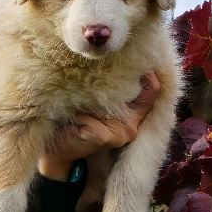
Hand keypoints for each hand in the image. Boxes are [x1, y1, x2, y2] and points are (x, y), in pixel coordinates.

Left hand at [38, 71, 160, 180]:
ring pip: (103, 100)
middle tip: (90, 84)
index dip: (149, 74)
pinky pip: (88, 112)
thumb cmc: (78, 123)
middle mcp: (131, 126)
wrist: (60, 152)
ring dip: (85, 101)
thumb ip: (111, 91)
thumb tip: (117, 63)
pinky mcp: (104, 136)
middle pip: (127, 91)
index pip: (151, 92)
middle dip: (106, 84)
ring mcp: (120, 133)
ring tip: (78, 111)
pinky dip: (77, 113)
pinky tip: (74, 123)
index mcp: (134, 117)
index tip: (137, 60)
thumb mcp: (97, 104)